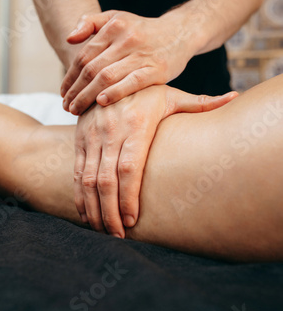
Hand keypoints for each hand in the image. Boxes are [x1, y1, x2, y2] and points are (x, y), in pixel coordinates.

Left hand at [61, 10, 193, 114]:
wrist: (180, 32)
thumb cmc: (143, 30)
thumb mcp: (117, 17)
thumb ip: (90, 23)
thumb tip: (69, 39)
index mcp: (114, 26)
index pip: (84, 55)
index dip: (70, 75)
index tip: (63, 92)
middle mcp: (127, 39)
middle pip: (92, 68)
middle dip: (76, 90)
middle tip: (66, 106)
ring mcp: (142, 54)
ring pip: (107, 77)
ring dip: (88, 96)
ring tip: (76, 110)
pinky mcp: (157, 69)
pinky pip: (132, 82)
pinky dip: (115, 92)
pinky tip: (101, 102)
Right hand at [73, 85, 237, 237]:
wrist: (108, 73)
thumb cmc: (147, 90)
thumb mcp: (172, 94)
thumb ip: (202, 102)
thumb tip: (235, 97)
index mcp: (135, 124)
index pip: (129, 166)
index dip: (128, 196)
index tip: (133, 221)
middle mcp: (110, 131)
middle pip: (105, 179)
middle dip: (110, 212)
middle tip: (118, 236)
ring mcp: (91, 136)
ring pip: (87, 179)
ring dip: (94, 209)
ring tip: (103, 231)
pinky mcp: (79, 139)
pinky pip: (76, 172)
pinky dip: (79, 196)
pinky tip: (86, 214)